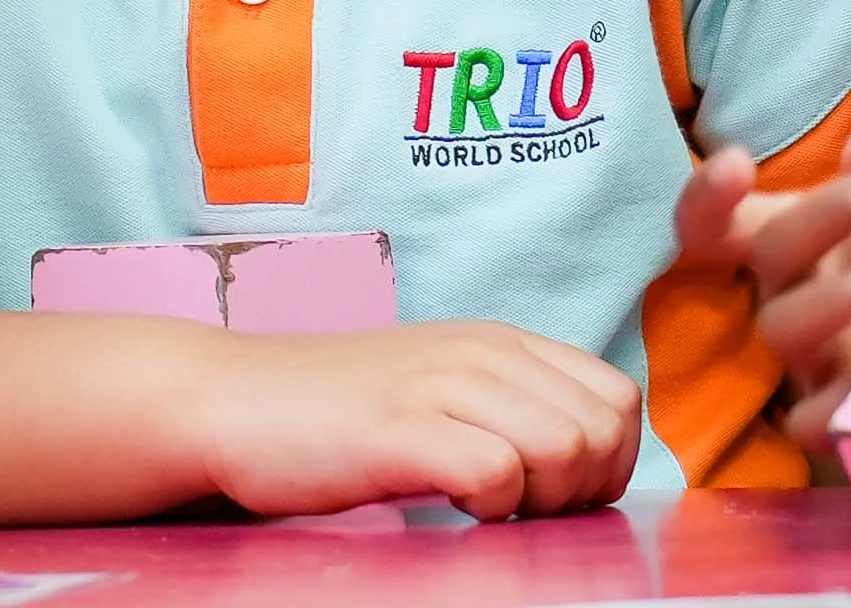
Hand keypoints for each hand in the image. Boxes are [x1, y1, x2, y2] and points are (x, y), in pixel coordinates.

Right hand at [190, 320, 644, 521]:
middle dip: (581, 488)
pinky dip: (490, 507)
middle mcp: (480, 352)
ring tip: (483, 507)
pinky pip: (498, 472)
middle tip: (519, 509)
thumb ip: (510, 408)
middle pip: (604, 429)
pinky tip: (450, 506)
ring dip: (538, 500)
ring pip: (566, 448)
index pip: (619, 398)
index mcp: (499, 342)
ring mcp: (439, 385)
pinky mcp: (399, 429)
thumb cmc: (337, 416)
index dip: (608, 463)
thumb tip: (586, 469)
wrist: (231, 402)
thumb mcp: (440, 389)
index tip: (554, 495)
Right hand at [679, 124, 850, 454]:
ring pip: (782, 328)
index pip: (713, 220)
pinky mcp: (830, 415)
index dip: (708, 196)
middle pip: (771, 253)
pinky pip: (811, 419)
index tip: (737, 162)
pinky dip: (842, 399)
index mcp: (781, 240)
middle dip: (823, 216)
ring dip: (834, 297)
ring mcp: (803, 357)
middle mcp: (780, 295)